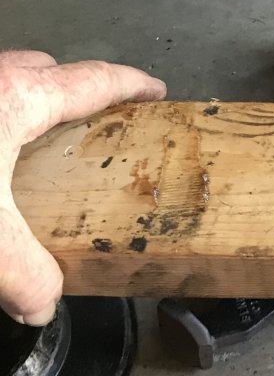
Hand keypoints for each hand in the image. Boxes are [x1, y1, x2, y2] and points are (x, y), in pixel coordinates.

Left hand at [0, 51, 165, 325]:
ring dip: (24, 108)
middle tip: (89, 130)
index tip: (156, 90)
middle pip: (43, 72)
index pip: (93, 79)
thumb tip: (42, 303)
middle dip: (70, 93)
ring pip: (5, 84)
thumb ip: (26, 273)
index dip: (132, 85)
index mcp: (18, 96)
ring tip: (30, 152)